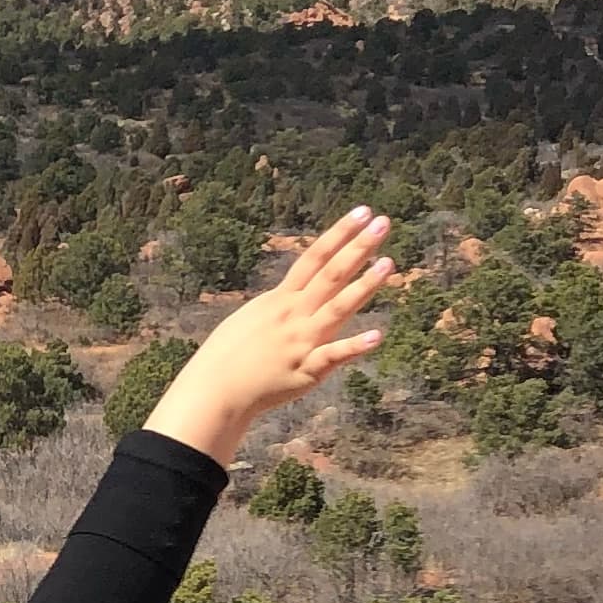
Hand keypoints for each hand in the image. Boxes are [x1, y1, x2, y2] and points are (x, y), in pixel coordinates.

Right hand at [144, 209, 393, 464]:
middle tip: (383, 223)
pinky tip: (378, 335)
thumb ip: (279, 305)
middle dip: (358, 247)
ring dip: (364, 285)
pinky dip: (355, 346)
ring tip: (388, 263)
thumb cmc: (228, 356)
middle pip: (331, 275)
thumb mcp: (253, 318)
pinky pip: (333, 356)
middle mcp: (293, 315)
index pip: (314, 258)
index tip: (362, 212)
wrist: (213, 390)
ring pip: (337, 308)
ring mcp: (301, 342)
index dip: (339, 233)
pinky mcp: (305, 371)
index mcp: (280, 300)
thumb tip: (294, 293)